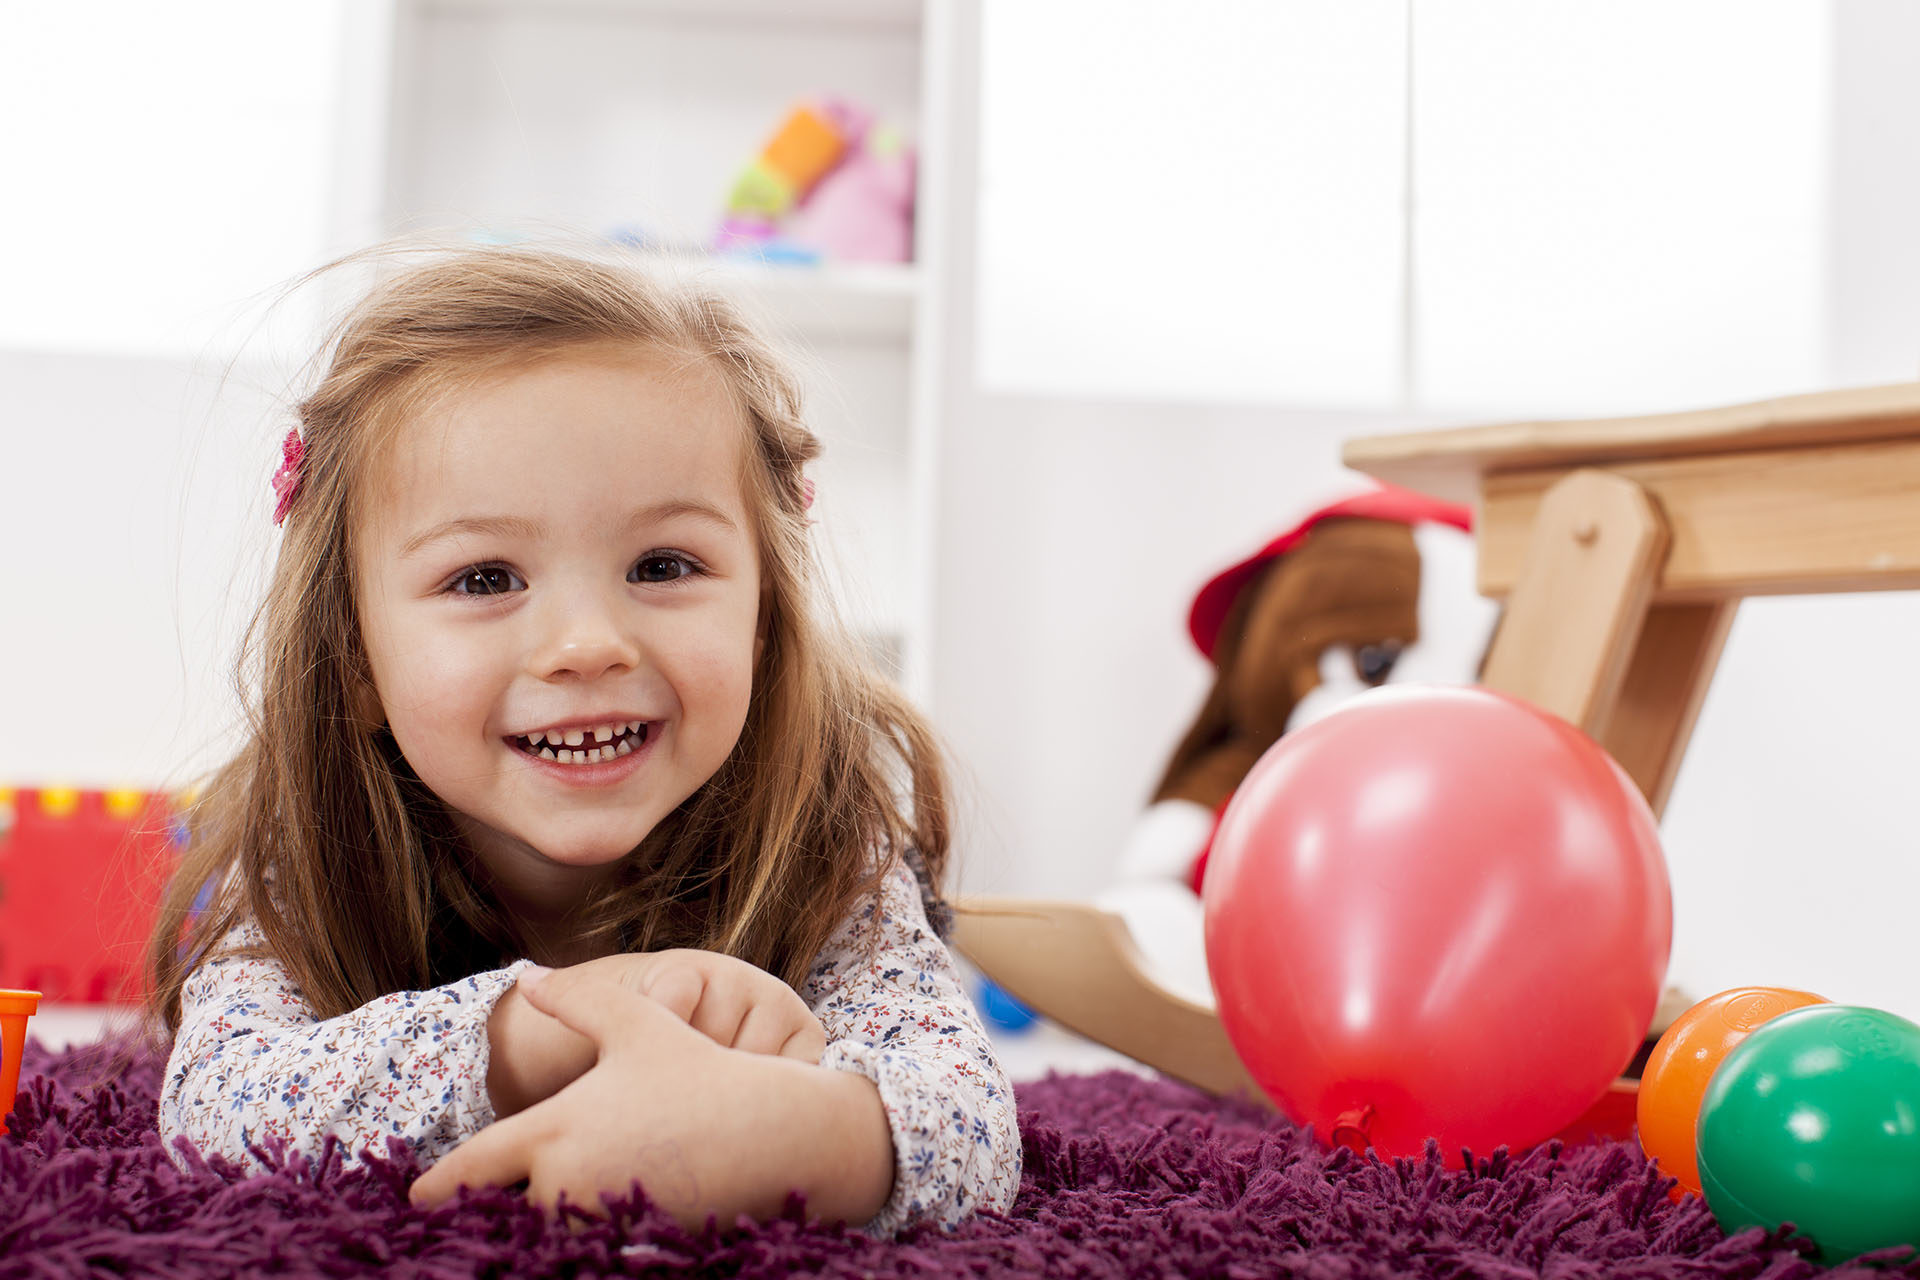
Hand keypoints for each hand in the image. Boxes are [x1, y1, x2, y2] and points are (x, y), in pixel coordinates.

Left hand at [413, 965, 892, 1227]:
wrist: (774, 1133)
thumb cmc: (702, 1074)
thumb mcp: (640, 1025)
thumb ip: (580, 999)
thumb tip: (530, 977)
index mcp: (555, 1131)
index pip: (469, 1171)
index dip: (435, 1187)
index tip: (414, 1196)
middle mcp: (566, 1183)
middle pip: (498, 1213)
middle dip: (488, 1211)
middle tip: (473, 1211)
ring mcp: (598, 1220)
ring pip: (539, 1235)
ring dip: (534, 1226)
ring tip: (526, 1219)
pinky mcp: (630, 1244)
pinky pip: (582, 1250)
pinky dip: (575, 1240)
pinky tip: (585, 1229)